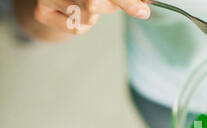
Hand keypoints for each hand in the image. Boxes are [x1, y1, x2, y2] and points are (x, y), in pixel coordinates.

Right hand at [34, 0, 150, 34]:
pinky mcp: (41, 11)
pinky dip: (82, 25)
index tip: (143, 13)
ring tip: (84, 4)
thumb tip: (147, 5)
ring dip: (93, 16)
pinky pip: (76, 28)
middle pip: (93, 4)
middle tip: (105, 2)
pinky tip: (73, 13)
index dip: (127, 2)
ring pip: (87, 18)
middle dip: (108, 6)